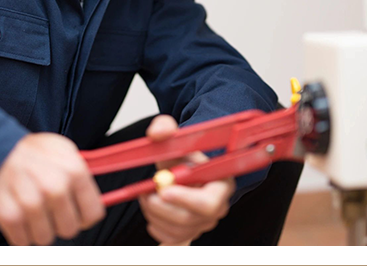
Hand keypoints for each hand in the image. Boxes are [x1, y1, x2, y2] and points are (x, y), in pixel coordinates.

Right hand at [0, 132, 105, 245]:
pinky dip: (18, 234)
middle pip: (69, 229)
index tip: (74, 213)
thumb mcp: (62, 150)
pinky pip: (22, 242)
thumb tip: (97, 201)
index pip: (93, 213)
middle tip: (45, 207)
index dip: (83, 216)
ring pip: (46, 238)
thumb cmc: (27, 150)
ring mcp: (32, 201)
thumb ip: (80, 175)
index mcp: (73, 170)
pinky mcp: (9, 214)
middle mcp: (56, 186)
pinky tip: (15, 214)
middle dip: (58, 222)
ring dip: (36, 228)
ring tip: (28, 208)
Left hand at [138, 115, 235, 244]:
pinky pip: (169, 239)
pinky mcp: (190, 235)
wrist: (185, 171)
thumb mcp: (177, 139)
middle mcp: (217, 209)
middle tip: (145, 193)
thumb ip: (166, 128)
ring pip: (176, 230)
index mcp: (222, 185)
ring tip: (147, 194)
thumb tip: (158, 132)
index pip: (208, 202)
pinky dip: (155, 224)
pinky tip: (154, 207)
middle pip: (189, 220)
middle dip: (161, 207)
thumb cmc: (185, 157)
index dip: (185, 199)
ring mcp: (204, 224)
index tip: (163, 190)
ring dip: (154, 213)